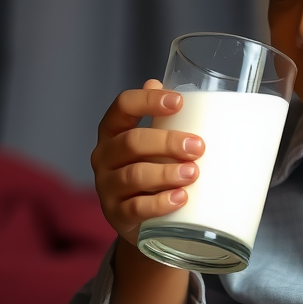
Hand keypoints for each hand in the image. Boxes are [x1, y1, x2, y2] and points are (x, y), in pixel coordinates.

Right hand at [91, 79, 204, 245]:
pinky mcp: (117, 215)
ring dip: (166, 172)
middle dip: (167, 142)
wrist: (145, 221)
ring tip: (193, 173)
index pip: (123, 106)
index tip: (179, 102)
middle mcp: (104, 157)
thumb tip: (158, 82)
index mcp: (113, 131)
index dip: (148, 101)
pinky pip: (135, 208)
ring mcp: (107, 188)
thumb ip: (160, 118)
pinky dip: (160, 203)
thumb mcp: (156, 144)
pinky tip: (180, 198)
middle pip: (132, 142)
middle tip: (198, 146)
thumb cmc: (153, 171)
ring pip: (134, 175)